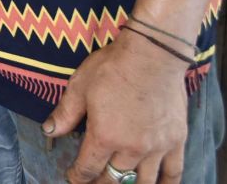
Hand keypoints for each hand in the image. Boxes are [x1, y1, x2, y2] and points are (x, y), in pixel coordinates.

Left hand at [44, 31, 190, 183]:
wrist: (153, 55)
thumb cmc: (113, 68)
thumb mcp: (80, 87)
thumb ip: (65, 113)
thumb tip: (49, 131)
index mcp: (104, 136)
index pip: (88, 168)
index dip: (77, 176)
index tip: (74, 177)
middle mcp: (131, 148)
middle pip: (113, 179)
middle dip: (100, 183)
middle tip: (94, 181)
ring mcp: (156, 147)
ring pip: (143, 182)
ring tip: (120, 182)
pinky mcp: (176, 140)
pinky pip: (174, 172)